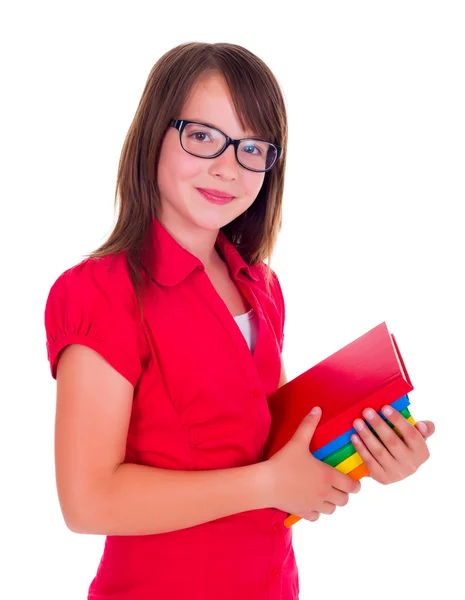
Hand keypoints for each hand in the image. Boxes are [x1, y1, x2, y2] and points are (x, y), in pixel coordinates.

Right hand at [265, 407, 360, 521]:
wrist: (265, 484)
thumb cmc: (283, 462)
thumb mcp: (297, 441)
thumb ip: (308, 425)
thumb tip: (317, 409)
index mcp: (328, 477)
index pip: (353, 486)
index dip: (354, 483)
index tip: (349, 479)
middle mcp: (325, 493)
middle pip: (345, 500)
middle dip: (343, 493)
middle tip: (336, 484)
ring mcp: (314, 505)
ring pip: (332, 510)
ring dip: (331, 502)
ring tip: (323, 492)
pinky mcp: (302, 512)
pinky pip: (316, 516)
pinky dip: (316, 511)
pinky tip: (310, 501)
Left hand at [350, 406, 434, 484]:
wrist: (397, 467)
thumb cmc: (406, 445)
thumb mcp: (418, 437)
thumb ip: (424, 429)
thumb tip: (422, 426)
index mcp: (422, 452)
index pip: (411, 434)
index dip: (398, 420)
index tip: (385, 407)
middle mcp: (411, 465)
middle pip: (392, 442)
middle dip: (378, 425)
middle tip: (367, 411)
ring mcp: (397, 474)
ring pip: (379, 452)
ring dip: (366, 435)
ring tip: (357, 422)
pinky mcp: (383, 479)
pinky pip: (370, 462)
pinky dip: (361, 448)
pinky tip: (354, 437)